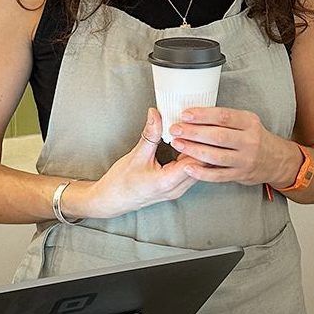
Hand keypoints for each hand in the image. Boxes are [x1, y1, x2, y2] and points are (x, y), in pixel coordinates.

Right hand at [75, 108, 201, 218]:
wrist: (112, 200)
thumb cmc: (121, 182)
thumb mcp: (136, 155)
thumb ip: (150, 134)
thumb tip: (156, 113)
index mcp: (168, 182)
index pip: (196, 160)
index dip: (198, 141)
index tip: (195, 125)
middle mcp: (177, 189)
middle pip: (202, 164)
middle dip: (202, 144)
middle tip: (199, 124)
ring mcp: (178, 189)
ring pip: (199, 168)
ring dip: (199, 150)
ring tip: (196, 131)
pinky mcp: (177, 187)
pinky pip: (192, 170)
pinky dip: (192, 156)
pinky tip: (190, 143)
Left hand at [169, 107, 302, 187]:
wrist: (275, 160)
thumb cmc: (254, 137)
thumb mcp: (247, 121)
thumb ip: (226, 119)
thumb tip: (195, 114)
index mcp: (249, 122)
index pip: (224, 116)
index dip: (203, 115)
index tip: (185, 115)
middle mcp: (249, 141)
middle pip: (217, 136)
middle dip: (193, 132)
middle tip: (175, 129)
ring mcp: (245, 159)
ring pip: (216, 156)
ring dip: (193, 150)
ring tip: (177, 144)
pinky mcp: (240, 175)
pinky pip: (218, 175)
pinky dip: (201, 172)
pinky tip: (188, 167)